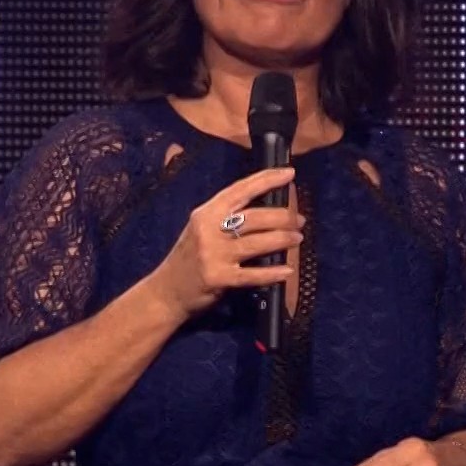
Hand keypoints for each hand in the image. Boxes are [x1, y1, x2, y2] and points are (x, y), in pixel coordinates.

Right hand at [148, 168, 302, 317]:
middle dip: (283, 217)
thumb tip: (269, 208)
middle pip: (254, 217)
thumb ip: (227, 217)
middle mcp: (209, 230)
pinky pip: (252, 275)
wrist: (166, 292)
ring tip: (298, 239)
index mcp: (206, 213)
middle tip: (300, 220)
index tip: (289, 174)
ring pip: (257, 243)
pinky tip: (287, 271)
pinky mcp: (218, 278)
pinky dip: (273, 273)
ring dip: (283, 240)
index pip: (240, 190)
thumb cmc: (189, 257)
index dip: (266, 179)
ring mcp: (213, 254)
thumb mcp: (202, 229)